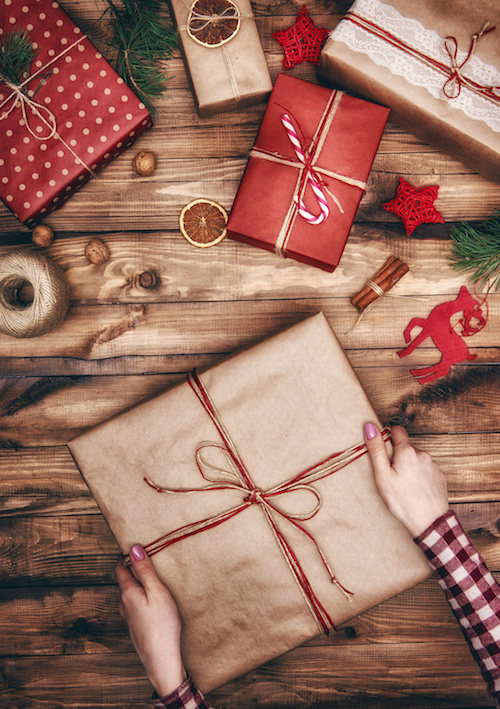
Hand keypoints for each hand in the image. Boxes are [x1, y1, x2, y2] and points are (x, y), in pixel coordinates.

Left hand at [115, 545, 186, 696]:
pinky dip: (143, 597)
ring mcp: (128, 617)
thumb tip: (134, 549)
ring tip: (156, 579)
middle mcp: (123, 604)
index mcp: (127, 593)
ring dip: (139, 584)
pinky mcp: (135, 626)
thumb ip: (145, 571)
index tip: (138, 545)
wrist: (161, 660)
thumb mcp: (158, 592)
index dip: (126, 555)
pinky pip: (135, 605)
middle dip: (135, 568)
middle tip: (151, 559)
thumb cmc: (162, 626)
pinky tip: (156, 602)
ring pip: (130, 593)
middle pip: (125, 580)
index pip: (120, 567)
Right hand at [364, 423, 448, 537]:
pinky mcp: (440, 477)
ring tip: (404, 485)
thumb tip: (370, 426)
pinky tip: (415, 490)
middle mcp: (423, 454)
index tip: (383, 450)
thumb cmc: (402, 500)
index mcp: (407, 451)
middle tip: (391, 475)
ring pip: (417, 459)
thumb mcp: (383, 475)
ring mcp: (433, 466)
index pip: (397, 430)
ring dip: (410, 466)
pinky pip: (426, 470)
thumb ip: (376, 449)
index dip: (388, 436)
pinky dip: (420, 476)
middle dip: (398, 456)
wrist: (429, 522)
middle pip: (407, 447)